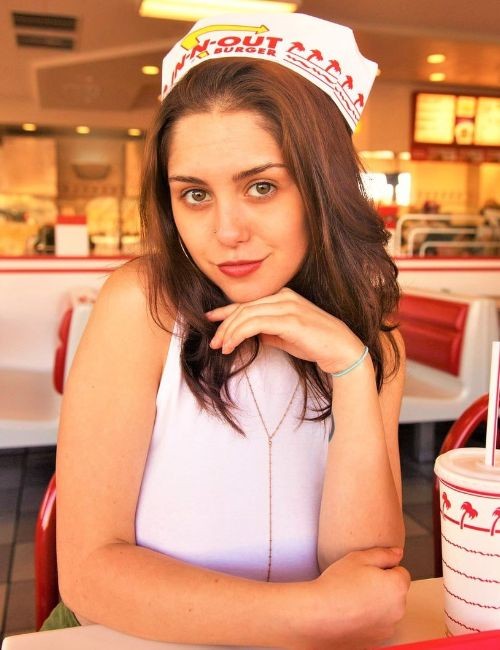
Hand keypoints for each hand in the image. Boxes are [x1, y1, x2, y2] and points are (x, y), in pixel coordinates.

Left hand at [205, 288, 365, 373]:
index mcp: (283, 296)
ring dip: (229, 332)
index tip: (211, 320)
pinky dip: (239, 334)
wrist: (341, 350)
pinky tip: (232, 345)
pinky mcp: (289, 320)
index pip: (249, 302)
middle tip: (214, 342)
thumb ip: (266, 331)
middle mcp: (284, 296)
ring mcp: (287, 306)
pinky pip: (255, 324)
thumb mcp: (285, 335)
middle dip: (224, 325)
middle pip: (244, 307)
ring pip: (246, 315)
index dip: (226, 311)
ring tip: (221, 347)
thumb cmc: (315, 344)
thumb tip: (247, 334)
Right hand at [295, 547, 409, 649]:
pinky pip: (378, 624)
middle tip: (358, 583)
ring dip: (377, 604)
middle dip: (383, 586)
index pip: (401, 572)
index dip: (383, 568)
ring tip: (353, 599)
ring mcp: (389, 628)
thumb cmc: (338, 584)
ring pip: (387, 609)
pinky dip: (369, 619)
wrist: (319, 615)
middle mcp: (399, 610)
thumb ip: (384, 554)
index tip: (366, 571)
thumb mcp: (359, 557)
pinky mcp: (377, 640)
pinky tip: (352, 613)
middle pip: (395, 592)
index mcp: (398, 587)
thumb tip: (398, 553)